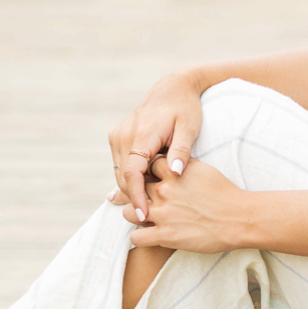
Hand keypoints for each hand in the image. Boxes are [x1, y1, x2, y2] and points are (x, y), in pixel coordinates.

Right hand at [108, 71, 204, 220]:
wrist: (173, 87)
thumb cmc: (185, 108)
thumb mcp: (189, 128)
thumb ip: (182, 151)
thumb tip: (176, 173)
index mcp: (142, 134)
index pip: (132, 173)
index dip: (137, 197)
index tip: (145, 216)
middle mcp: (124, 135)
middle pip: (123, 176)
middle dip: (133, 199)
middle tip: (148, 221)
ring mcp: (119, 135)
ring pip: (120, 172)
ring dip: (130, 190)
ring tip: (146, 211)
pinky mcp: (118, 136)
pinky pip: (121, 164)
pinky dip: (129, 178)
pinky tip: (141, 193)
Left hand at [120, 157, 248, 253]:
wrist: (238, 218)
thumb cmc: (225, 194)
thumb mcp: (203, 169)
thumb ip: (184, 164)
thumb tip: (173, 161)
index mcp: (174, 172)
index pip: (146, 166)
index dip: (147, 173)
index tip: (150, 180)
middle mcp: (164, 191)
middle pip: (134, 188)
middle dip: (136, 194)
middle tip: (142, 200)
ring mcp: (163, 213)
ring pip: (129, 212)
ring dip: (134, 215)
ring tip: (144, 218)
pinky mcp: (165, 235)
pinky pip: (136, 237)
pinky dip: (139, 237)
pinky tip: (148, 235)